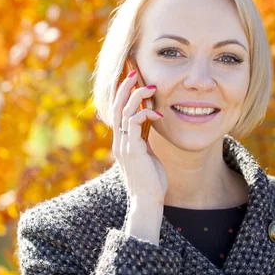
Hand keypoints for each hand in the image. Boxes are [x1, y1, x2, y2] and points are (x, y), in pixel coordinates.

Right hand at [112, 69, 166, 207]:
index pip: (117, 112)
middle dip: (124, 87)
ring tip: (150, 86)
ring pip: (124, 111)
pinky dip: (145, 113)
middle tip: (134, 72)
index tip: (132, 80)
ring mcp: (124, 145)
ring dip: (137, 96)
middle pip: (116, 107)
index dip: (122, 94)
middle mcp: (119, 142)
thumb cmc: (150, 181)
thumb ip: (143, 139)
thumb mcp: (146, 155)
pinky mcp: (133, 149)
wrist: (147, 201)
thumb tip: (148, 124)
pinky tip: (158, 113)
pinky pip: (133, 123)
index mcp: (121, 142)